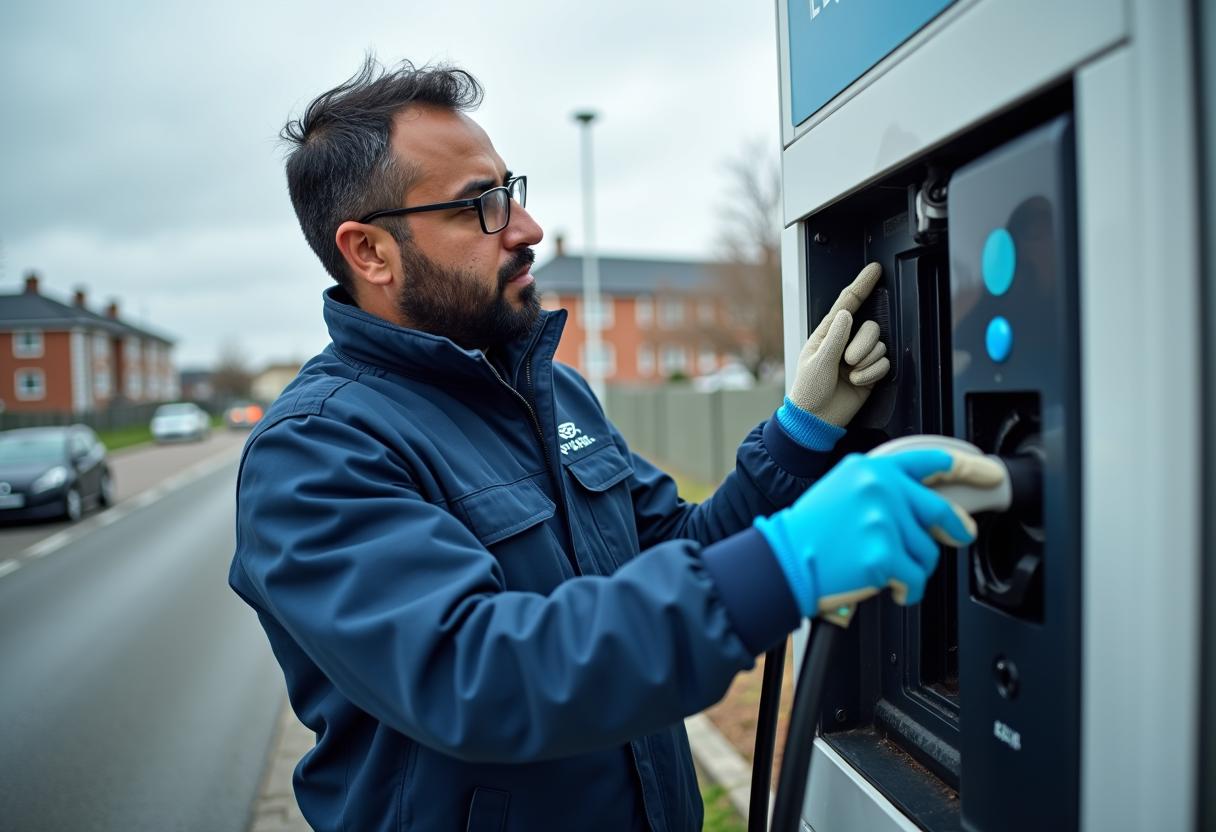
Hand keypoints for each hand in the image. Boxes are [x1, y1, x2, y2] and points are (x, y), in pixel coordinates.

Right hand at [754, 449, 984, 618]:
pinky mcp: (884, 556)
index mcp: (871, 469)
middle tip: (961, 535)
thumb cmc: (810, 532)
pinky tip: (890, 588)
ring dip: (915, 567)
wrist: (784, 560)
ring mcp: (883, 522)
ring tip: (889, 570)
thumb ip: (882, 490)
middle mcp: (880, 489)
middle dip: (956, 528)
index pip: (929, 460)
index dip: (965, 467)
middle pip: (940, 511)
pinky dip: (907, 591)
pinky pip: (916, 580)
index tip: (987, 473)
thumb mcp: (843, 491)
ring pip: (928, 552)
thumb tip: (924, 509)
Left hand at [789, 262, 889, 426]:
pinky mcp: (870, 371)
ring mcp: (859, 357)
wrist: (817, 420)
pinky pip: (884, 363)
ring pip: (879, 345)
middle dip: (862, 345)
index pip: (847, 304)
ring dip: (866, 363)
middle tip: (847, 361)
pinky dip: (872, 374)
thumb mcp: (818, 362)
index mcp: (827, 334)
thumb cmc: (809, 391)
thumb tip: (846, 314)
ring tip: (848, 375)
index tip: (875, 270)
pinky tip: (857, 382)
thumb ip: (834, 338)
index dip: (862, 285)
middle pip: (870, 327)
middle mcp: (845, 341)